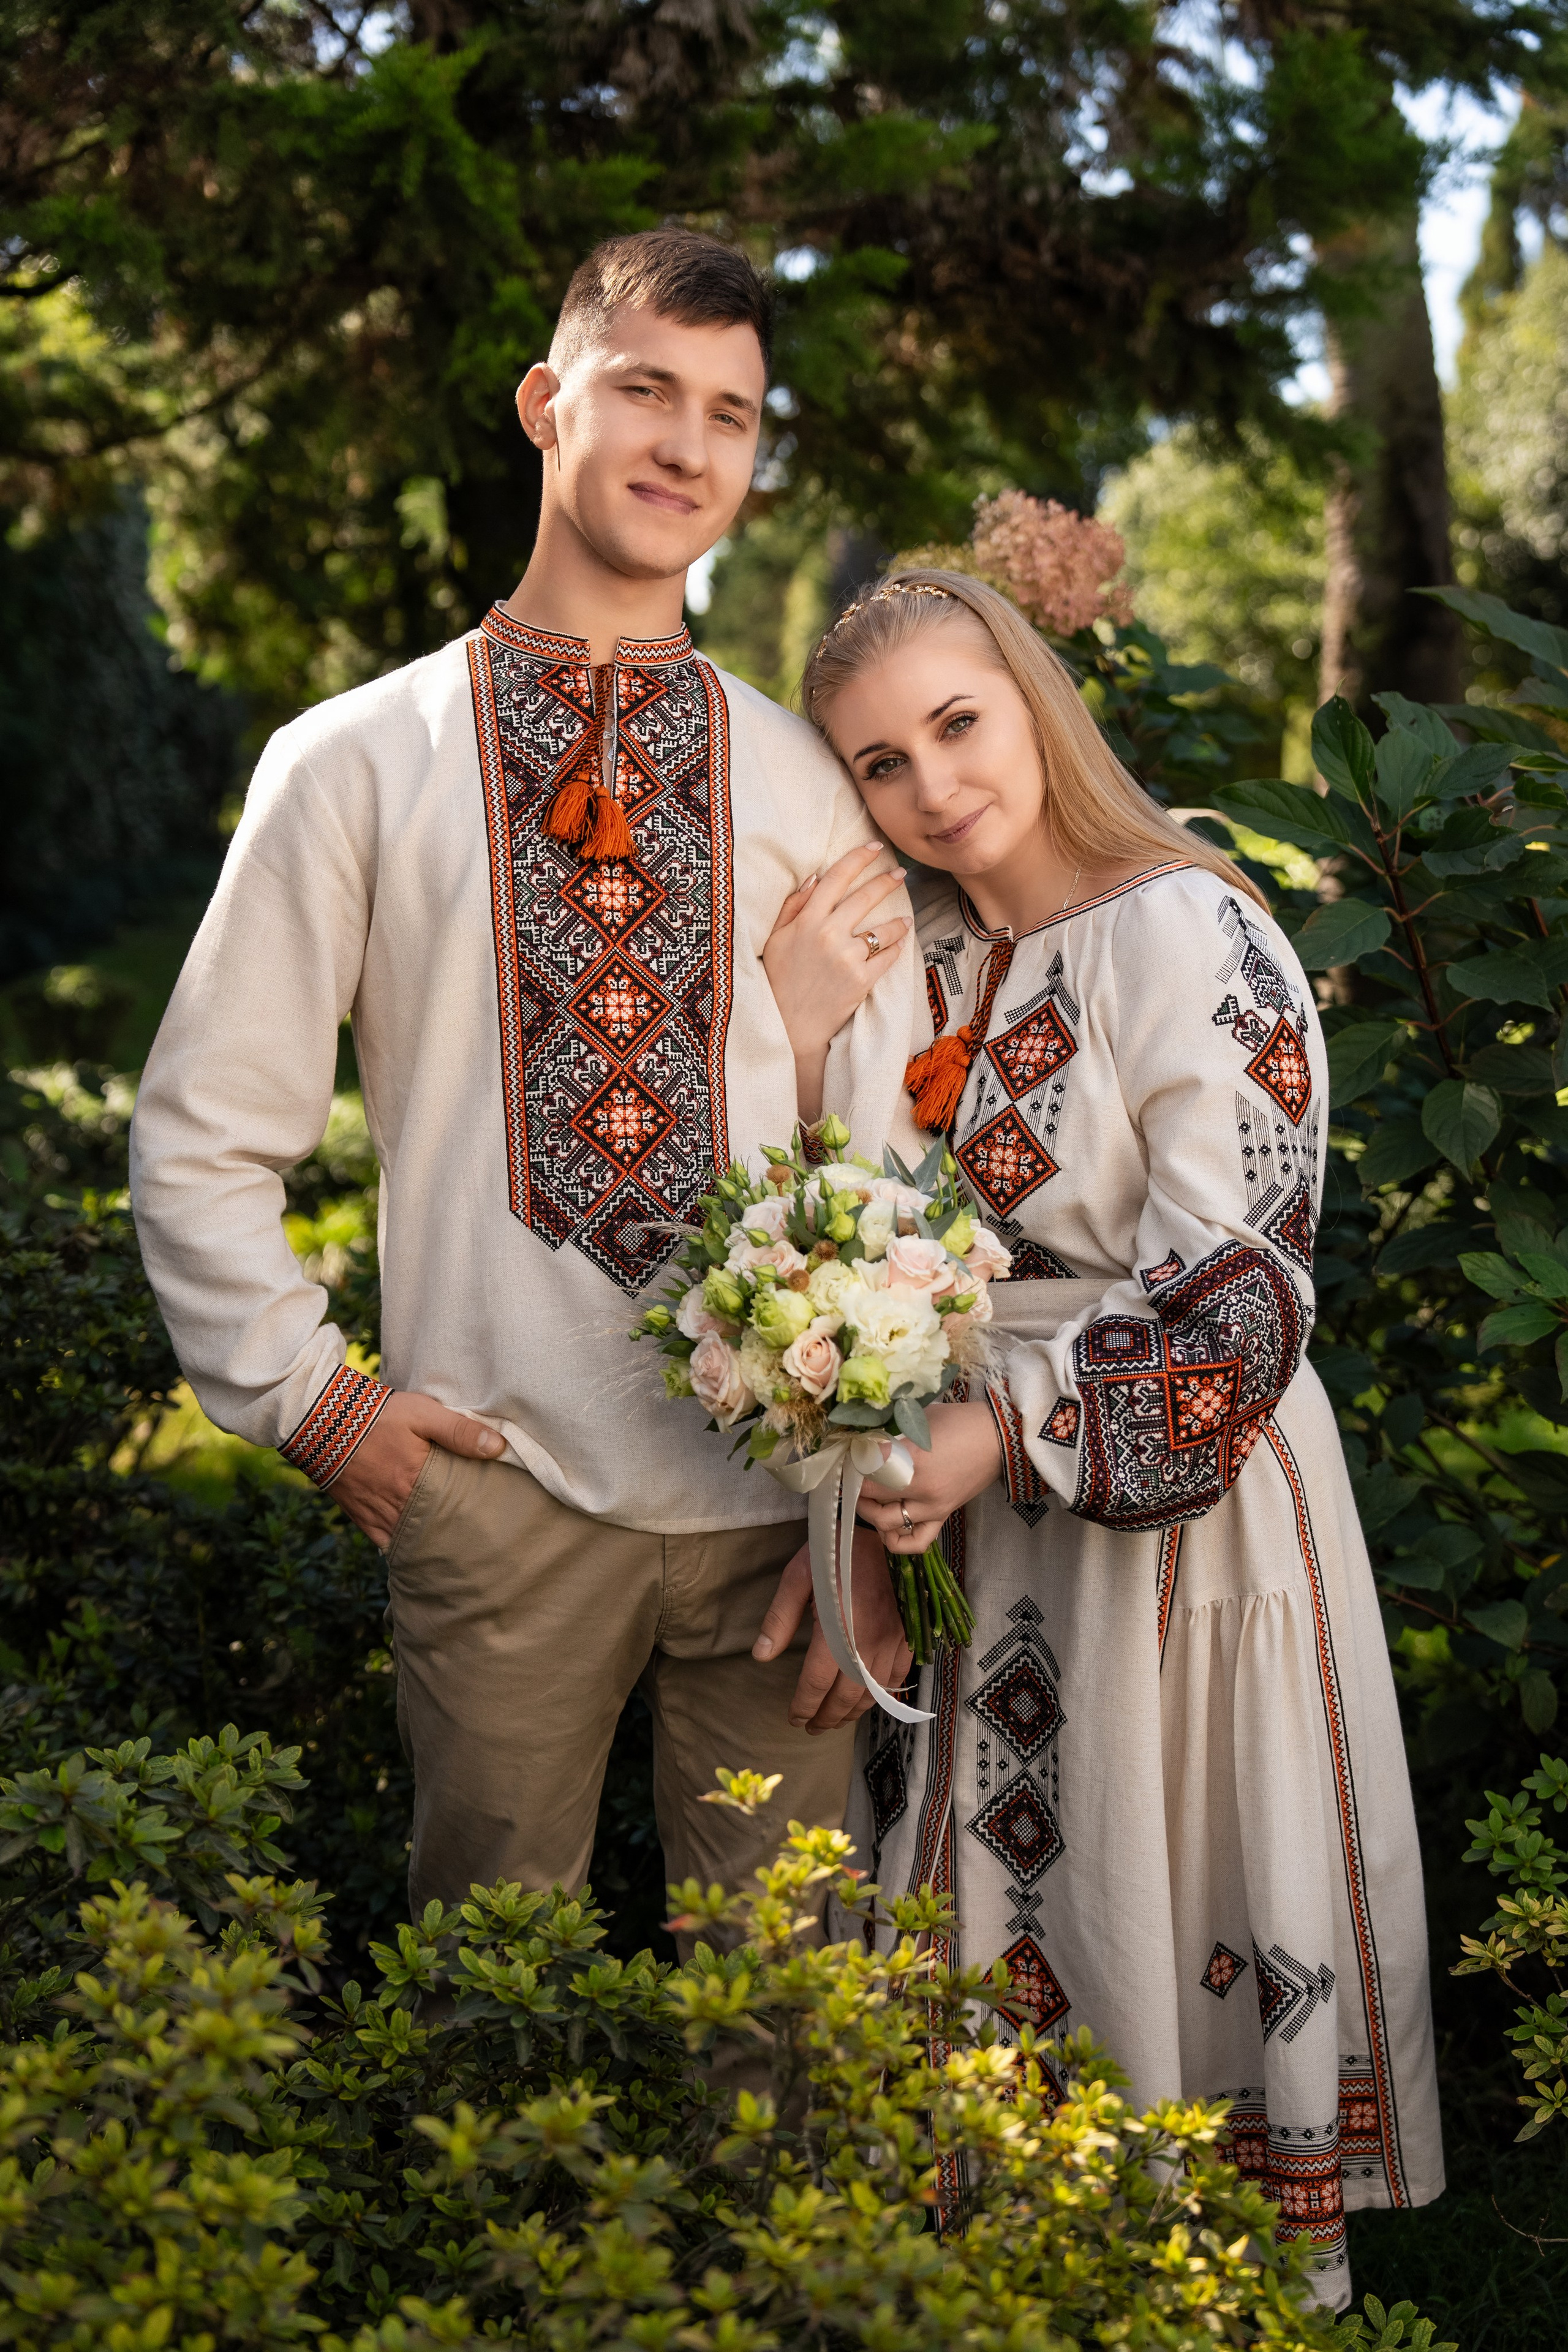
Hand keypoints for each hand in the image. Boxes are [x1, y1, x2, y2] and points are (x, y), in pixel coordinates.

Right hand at [330, 1389, 505, 1546]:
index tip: (491, 1520)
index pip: (456, 1509)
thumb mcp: (422, 1413)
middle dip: (454, 1534)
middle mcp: (398, 1506)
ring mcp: (378, 1515)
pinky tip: (418, 1550)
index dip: (473, 1516)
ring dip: (430, 1542)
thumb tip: (497, 1447)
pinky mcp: (360, 1516)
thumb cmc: (375, 1415)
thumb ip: (459, 1431)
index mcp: (418, 1483)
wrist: (319, 1421)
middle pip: (435, 1530)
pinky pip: (385, 1543)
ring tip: (453, 1547)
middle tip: (477, 1539)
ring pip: (411, 1541)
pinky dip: (402, 1547)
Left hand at [752, 1527, 911, 1734]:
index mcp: (836, 1630)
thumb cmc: (836, 1551)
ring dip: (852, 1712)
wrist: (883, 1532)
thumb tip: (761, 1656)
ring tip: (835, 1720)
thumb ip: (780, 1618)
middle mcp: (866, 1643)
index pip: (816, 1684)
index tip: (794, 1719)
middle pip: (845, 1696)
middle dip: (826, 1717)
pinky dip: (882, 1696)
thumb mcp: (798, 1576)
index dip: (804, 1706)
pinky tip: (868, 1700)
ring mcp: (891, 1642)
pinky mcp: (907, 1636)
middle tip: (812, 1727)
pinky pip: (897, 1677)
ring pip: (872, 1693)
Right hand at [762, 843, 908, 1121]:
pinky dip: (897, 948)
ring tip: (905, 918)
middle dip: (887, 880)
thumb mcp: (775, 939)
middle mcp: (828, 934)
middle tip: (900, 873)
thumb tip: (816, 877)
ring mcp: (847, 958)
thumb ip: (794, 906)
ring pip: (884, 929)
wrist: (788, 1025)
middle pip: (865, 897)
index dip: (858, 858)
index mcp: (806, 921)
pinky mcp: (862, 980)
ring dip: (899, 920)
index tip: (875, 847)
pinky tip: (900, 943)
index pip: (836, 878)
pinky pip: (889, 957)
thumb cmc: (778, 980)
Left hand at [856, 1400, 1004, 1552]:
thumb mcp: (921, 1420)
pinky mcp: (942, 1517)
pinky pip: (914, 1542)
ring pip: (886, 1523)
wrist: (1001, 1438)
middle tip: (851, 1473)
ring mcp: (932, 1508)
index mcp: (914, 1459)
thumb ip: (892, 1433)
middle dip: (854, 1485)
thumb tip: (862, 1442)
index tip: (846, 1454)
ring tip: (866, 1496)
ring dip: (869, 1511)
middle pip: (871, 1496)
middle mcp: (921, 1490)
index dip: (851, 1462)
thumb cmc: (961, 1421)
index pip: (867, 1468)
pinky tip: (888, 1525)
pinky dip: (895, 1540)